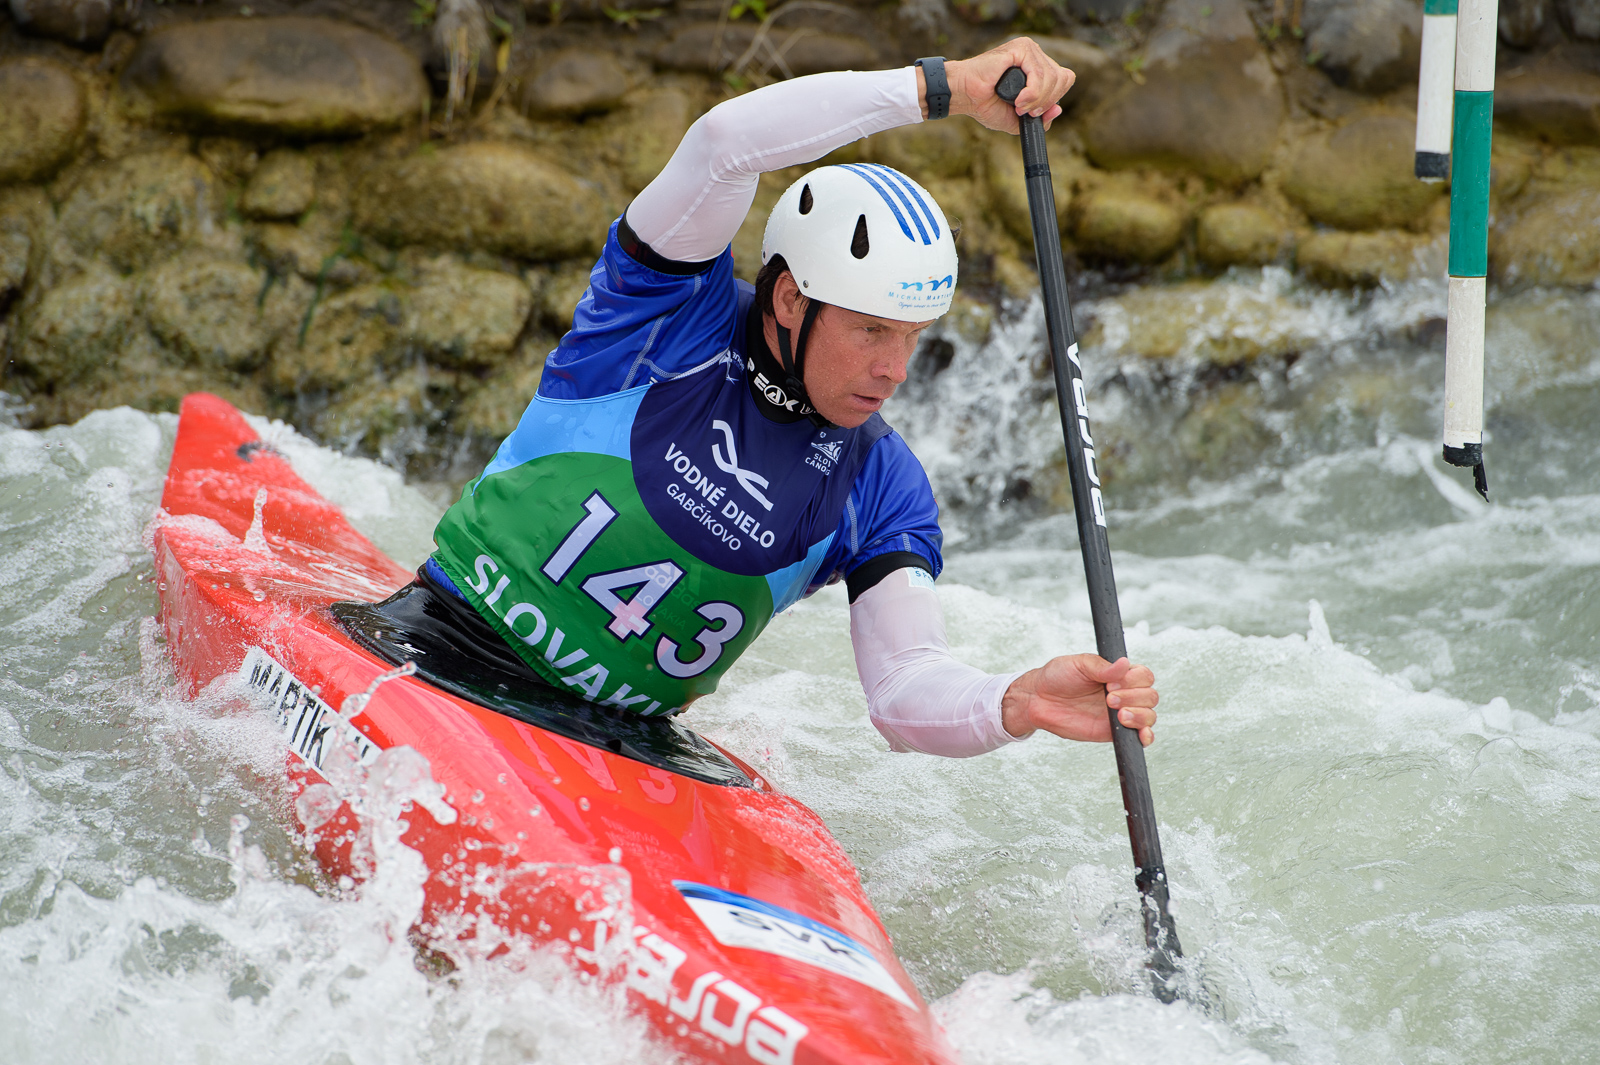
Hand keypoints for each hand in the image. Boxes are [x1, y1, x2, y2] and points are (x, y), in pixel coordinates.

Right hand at [943, 37, 1076, 132]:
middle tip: (1025, 111)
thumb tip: (1058, 109)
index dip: (1053, 99)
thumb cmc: (986, 104)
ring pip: (1052, 77)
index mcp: (1038, 68)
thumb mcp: (1018, 120)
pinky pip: (1038, 73)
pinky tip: (1018, 100)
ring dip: (1037, 99)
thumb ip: (1040, 118)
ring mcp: (1029, 50)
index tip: (1034, 112)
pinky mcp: (1021, 48)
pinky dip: (1032, 92)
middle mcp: (1036, 56)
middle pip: (1062, 79)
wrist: (965, 96)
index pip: (1064, 80)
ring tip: (1018, 106)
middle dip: (1046, 101)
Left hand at [1001, 655, 1158, 745]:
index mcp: (1119, 674)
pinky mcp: (1113, 732)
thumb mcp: (1079, 664)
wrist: (1038, 699)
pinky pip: (1139, 736)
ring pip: (1148, 716)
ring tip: (1118, 715)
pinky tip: (1141, 735)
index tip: (1111, 683)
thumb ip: (1102, 667)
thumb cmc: (1057, 677)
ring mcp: (1121, 713)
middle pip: (1150, 696)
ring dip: (1139, 716)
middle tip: (1109, 698)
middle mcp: (1125, 693)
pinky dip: (1146, 736)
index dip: (1133, 680)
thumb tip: (1125, 663)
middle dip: (1134, 697)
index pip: (1144, 675)